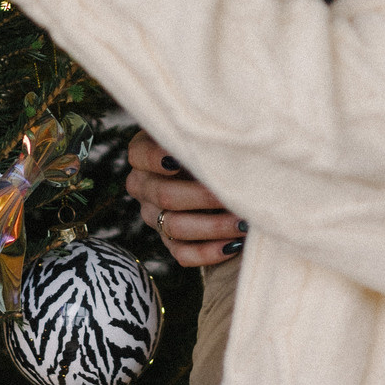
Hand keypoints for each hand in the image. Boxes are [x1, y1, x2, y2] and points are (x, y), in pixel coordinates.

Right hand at [125, 129, 245, 267]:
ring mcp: (153, 216)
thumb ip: (203, 132)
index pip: (140, 155)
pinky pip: (182, 254)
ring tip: (244, 222)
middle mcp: (142, 186)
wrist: (214, 170)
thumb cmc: (209, 143)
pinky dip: (209, 252)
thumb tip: (224, 140)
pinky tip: (233, 245)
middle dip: (204, 197)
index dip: (158, 159)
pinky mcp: (168, 241)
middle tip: (236, 195)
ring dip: (213, 226)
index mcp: (142, 155)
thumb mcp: (202, 130)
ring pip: (175, 227)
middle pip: (165, 196)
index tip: (182, 160)